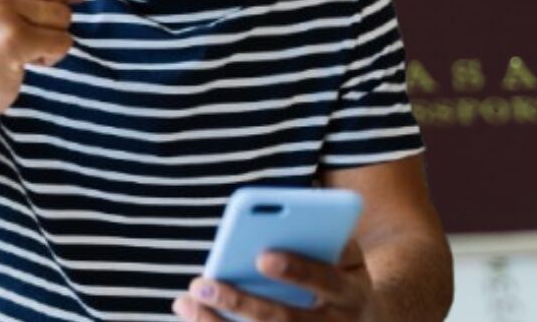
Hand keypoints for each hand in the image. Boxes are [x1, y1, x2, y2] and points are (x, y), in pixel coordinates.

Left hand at [173, 240, 377, 321]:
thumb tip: (291, 224)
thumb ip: (329, 239)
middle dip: (240, 302)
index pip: (326, 281)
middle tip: (202, 283)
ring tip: (185, 302)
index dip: (298, 270)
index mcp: (351, 294)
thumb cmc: (343, 276)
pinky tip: (194, 318)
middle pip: (284, 320)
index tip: (262, 256)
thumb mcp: (349, 256)